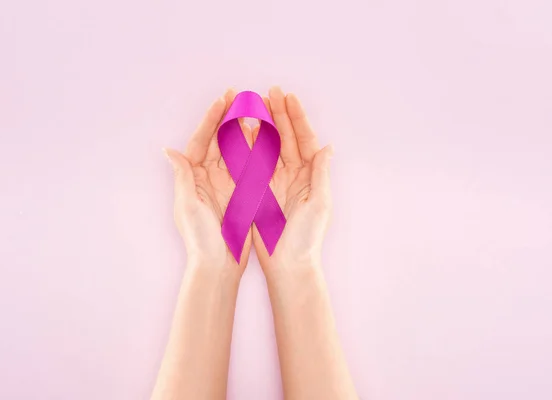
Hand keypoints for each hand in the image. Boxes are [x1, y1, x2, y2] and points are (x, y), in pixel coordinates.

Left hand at [164, 89, 253, 272]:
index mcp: (194, 177)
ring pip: (237, 149)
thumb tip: (169, 151)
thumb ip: (182, 177)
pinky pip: (251, 167)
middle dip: (229, 117)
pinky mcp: (243, 194)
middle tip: (240, 96)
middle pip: (220, 140)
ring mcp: (228, 184)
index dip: (212, 119)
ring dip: (245, 129)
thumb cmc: (199, 238)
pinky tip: (266, 135)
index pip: (202, 140)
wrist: (218, 265)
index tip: (223, 100)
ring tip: (255, 109)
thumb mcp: (187, 206)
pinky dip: (258, 150)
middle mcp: (210, 177)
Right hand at [253, 87, 332, 271]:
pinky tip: (242, 129)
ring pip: (268, 146)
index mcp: (310, 175)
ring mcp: (274, 181)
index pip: (304, 139)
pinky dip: (247, 146)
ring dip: (263, 124)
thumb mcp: (319, 204)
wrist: (287, 264)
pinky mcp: (258, 191)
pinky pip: (252, 163)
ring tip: (255, 103)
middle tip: (270, 91)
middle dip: (279, 114)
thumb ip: (321, 174)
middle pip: (285, 137)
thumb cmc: (306, 238)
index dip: (297, 117)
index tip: (288, 97)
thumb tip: (327, 146)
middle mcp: (293, 174)